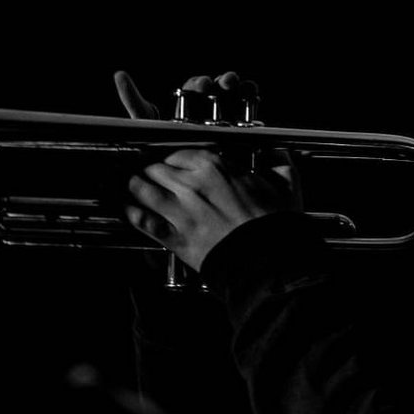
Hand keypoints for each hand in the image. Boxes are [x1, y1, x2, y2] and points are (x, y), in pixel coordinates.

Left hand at [113, 71, 298, 269]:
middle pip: (156, 168)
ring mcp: (179, 210)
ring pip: (143, 188)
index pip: (179, 153)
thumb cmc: (274, 224)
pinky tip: (128, 209)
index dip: (174, 160)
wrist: (266, 261)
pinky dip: (132, 213)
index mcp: (215, 166)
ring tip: (133, 186)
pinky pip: (142, 219)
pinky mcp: (173, 236)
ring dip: (136, 187)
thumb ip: (279, 164)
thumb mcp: (284, 185)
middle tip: (151, 175)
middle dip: (152, 171)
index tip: (174, 165)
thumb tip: (280, 155)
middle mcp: (191, 183)